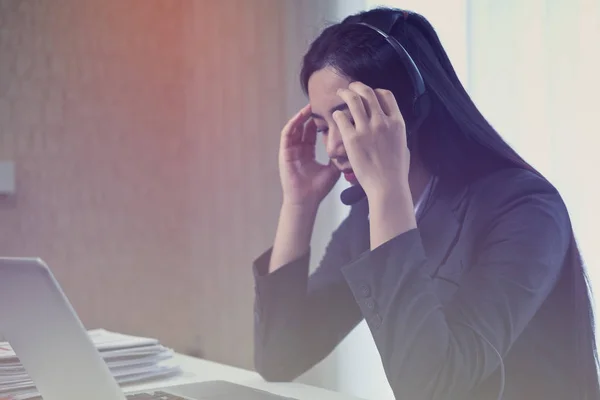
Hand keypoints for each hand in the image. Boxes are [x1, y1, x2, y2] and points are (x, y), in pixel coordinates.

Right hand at [279, 104, 339, 206]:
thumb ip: (339, 156)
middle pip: (305, 126)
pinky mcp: (284, 152)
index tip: (331, 111)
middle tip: (322, 103)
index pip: (314, 132)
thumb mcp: (333, 169)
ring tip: (312, 105)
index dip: (322, 121)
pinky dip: (293, 123)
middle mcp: (299, 149)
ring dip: (302, 115)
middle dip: (312, 114)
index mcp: (309, 152)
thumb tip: (352, 145)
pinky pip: (287, 134)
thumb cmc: (318, 189)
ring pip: (296, 127)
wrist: (306, 201)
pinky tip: (301, 116)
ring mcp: (290, 150)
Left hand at [333, 82, 409, 200]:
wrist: (387, 186)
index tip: (370, 94)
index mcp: (397, 122)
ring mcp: (366, 129)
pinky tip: (336, 116)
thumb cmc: (396, 171)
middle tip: (351, 87)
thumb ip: (395, 132)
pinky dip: (337, 114)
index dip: (376, 91)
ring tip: (340, 93)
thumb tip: (391, 126)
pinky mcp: (352, 138)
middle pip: (368, 93)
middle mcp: (382, 121)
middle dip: (357, 86)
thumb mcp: (403, 146)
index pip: (386, 95)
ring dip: (345, 93)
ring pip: (353, 100)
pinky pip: (341, 117)